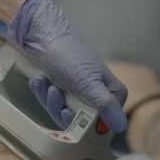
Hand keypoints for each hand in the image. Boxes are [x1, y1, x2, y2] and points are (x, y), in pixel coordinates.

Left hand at [7, 0, 127, 131]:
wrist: (36, 32)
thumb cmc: (66, 54)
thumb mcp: (88, 83)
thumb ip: (105, 106)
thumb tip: (122, 128)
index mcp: (108, 88)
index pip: (106, 118)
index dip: (89, 123)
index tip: (73, 117)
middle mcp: (93, 88)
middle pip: (80, 118)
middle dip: (62, 109)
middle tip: (54, 93)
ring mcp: (74, 86)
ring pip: (62, 109)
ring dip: (49, 98)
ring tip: (44, 82)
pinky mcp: (57, 83)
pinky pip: (50, 99)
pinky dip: (42, 91)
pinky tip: (38, 80)